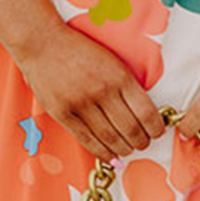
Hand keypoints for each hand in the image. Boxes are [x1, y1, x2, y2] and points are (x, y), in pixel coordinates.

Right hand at [13, 21, 165, 160]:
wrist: (43, 43)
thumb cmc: (79, 50)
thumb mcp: (111, 61)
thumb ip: (126, 84)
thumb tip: (143, 112)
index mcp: (119, 76)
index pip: (146, 112)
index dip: (155, 128)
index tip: (157, 132)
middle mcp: (102, 91)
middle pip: (130, 129)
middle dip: (141, 142)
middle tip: (143, 144)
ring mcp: (80, 103)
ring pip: (110, 138)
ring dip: (124, 149)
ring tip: (128, 150)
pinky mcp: (62, 113)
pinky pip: (86, 140)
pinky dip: (102, 152)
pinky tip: (111, 157)